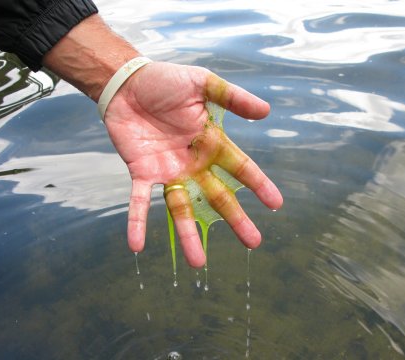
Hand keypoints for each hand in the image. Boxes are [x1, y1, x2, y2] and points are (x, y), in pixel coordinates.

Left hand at [104, 62, 282, 266]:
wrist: (127, 83)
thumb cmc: (166, 81)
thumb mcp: (202, 83)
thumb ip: (232, 97)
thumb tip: (266, 112)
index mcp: (211, 143)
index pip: (240, 168)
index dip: (259, 184)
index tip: (276, 205)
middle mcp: (193, 163)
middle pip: (218, 196)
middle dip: (235, 219)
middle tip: (253, 243)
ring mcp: (168, 171)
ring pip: (181, 208)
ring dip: (188, 235)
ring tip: (198, 263)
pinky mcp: (142, 172)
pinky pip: (140, 201)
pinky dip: (138, 222)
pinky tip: (137, 245)